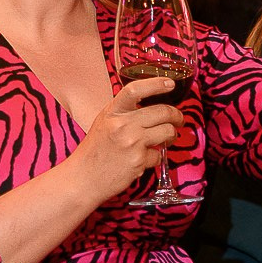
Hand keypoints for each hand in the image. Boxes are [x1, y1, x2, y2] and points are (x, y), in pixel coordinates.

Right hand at [70, 77, 181, 201]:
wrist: (82, 179)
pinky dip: (156, 157)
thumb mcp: (103, 123)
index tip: (169, 83)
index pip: (135, 90)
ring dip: (172, 135)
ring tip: (167, 139)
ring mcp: (132, 143)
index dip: (155, 84)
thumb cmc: (94, 152)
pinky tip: (145, 159)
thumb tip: (149, 107)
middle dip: (176, 115)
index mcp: (112, 112)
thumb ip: (123, 113)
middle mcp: (122, 125)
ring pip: (167, 131)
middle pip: (162, 111)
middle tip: (178, 119)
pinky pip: (159, 155)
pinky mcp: (139, 161)